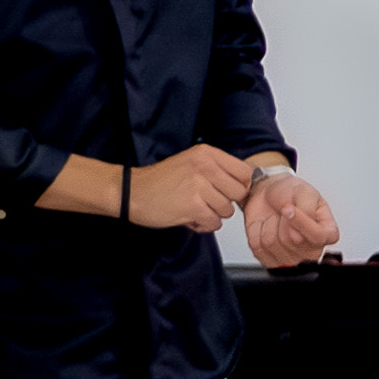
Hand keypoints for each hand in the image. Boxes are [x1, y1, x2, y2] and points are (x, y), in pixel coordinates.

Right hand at [130, 145, 259, 228]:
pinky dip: (204, 225)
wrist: (130, 191)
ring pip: (228, 210)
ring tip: (194, 208)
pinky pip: (214, 222)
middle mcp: (205, 166)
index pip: (246, 172)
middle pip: (240, 192)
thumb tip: (249, 184)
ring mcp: (199, 186)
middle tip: (208, 202)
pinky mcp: (192, 206)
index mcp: (207, 154)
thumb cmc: (160, 181)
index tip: (228, 192)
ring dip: (213, 214)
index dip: (241, 186)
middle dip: (226, 202)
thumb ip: (218, 170)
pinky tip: (190, 218)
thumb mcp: (191, 163)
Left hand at [242, 169, 340, 267]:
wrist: (268, 193)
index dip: (300, 222)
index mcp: (327, 234)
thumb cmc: (291, 193)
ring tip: (276, 217)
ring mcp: (290, 258)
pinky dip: (255, 229)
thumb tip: (297, 231)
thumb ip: (307, 210)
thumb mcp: (305, 192)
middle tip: (285, 210)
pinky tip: (265, 225)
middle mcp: (311, 250)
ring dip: (268, 223)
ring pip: (270, 242)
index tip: (289, 208)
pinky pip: (256, 245)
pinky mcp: (269, 259)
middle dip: (281, 219)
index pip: (318, 236)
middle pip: (290, 239)